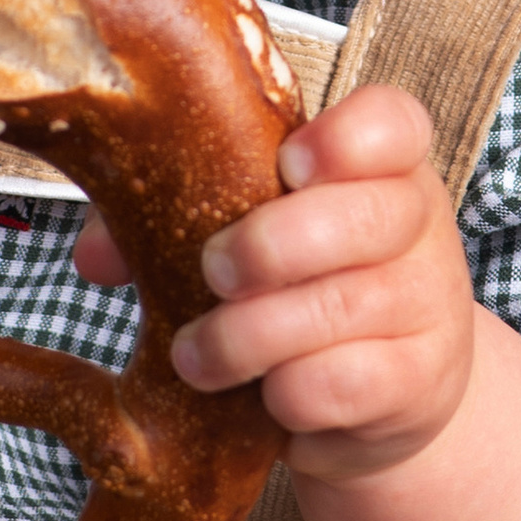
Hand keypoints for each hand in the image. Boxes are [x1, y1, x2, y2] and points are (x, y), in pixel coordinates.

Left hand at [74, 83, 472, 477]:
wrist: (379, 393)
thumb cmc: (298, 287)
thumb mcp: (252, 233)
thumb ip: (175, 217)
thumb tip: (92, 257)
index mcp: (381, 166)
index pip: (393, 123)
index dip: (343, 139)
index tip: (287, 163)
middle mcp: (419, 228)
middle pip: (366, 216)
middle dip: (269, 245)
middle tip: (213, 271)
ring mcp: (428, 307)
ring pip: (340, 308)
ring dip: (247, 336)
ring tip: (195, 355)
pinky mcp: (418, 382)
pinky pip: (343, 383)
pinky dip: (285, 394)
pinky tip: (262, 397)